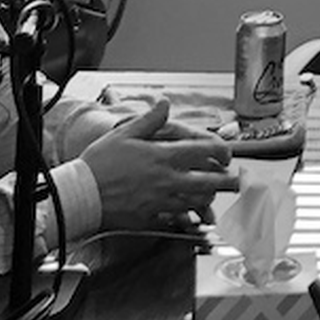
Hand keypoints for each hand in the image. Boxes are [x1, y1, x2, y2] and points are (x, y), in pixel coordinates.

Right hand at [81, 100, 239, 230]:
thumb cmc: (100, 163)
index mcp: (162, 156)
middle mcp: (167, 179)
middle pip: (209, 181)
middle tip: (239, 181)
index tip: (228, 154)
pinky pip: (179, 217)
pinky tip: (195, 214)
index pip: (203, 152)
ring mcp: (161, 200)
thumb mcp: (124, 133)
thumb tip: (165, 103)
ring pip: (197, 201)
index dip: (222, 152)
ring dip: (211, 197)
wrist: (80, 195)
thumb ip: (150, 120)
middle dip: (228, 181)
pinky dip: (191, 215)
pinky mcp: (153, 216)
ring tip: (218, 194)